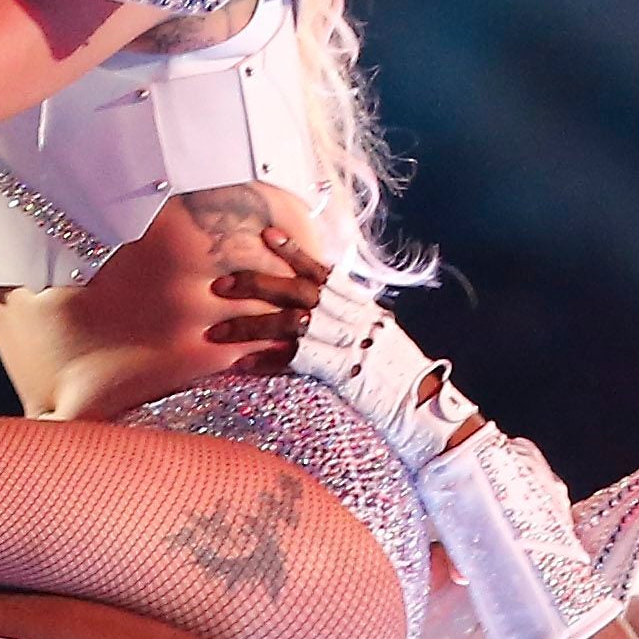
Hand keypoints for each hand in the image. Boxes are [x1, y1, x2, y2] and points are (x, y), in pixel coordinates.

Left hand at [228, 228, 481, 467]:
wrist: (423, 404)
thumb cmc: (397, 374)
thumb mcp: (378, 333)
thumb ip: (350, 316)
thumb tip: (320, 308)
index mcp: (360, 305)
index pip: (322, 270)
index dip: (293, 252)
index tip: (266, 235)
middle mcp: (352, 316)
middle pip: (295, 291)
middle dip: (254, 284)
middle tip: (219, 284)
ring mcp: (345, 341)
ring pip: (286, 323)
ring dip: (246, 326)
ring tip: (214, 332)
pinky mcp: (338, 370)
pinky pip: (292, 361)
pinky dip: (264, 362)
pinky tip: (239, 364)